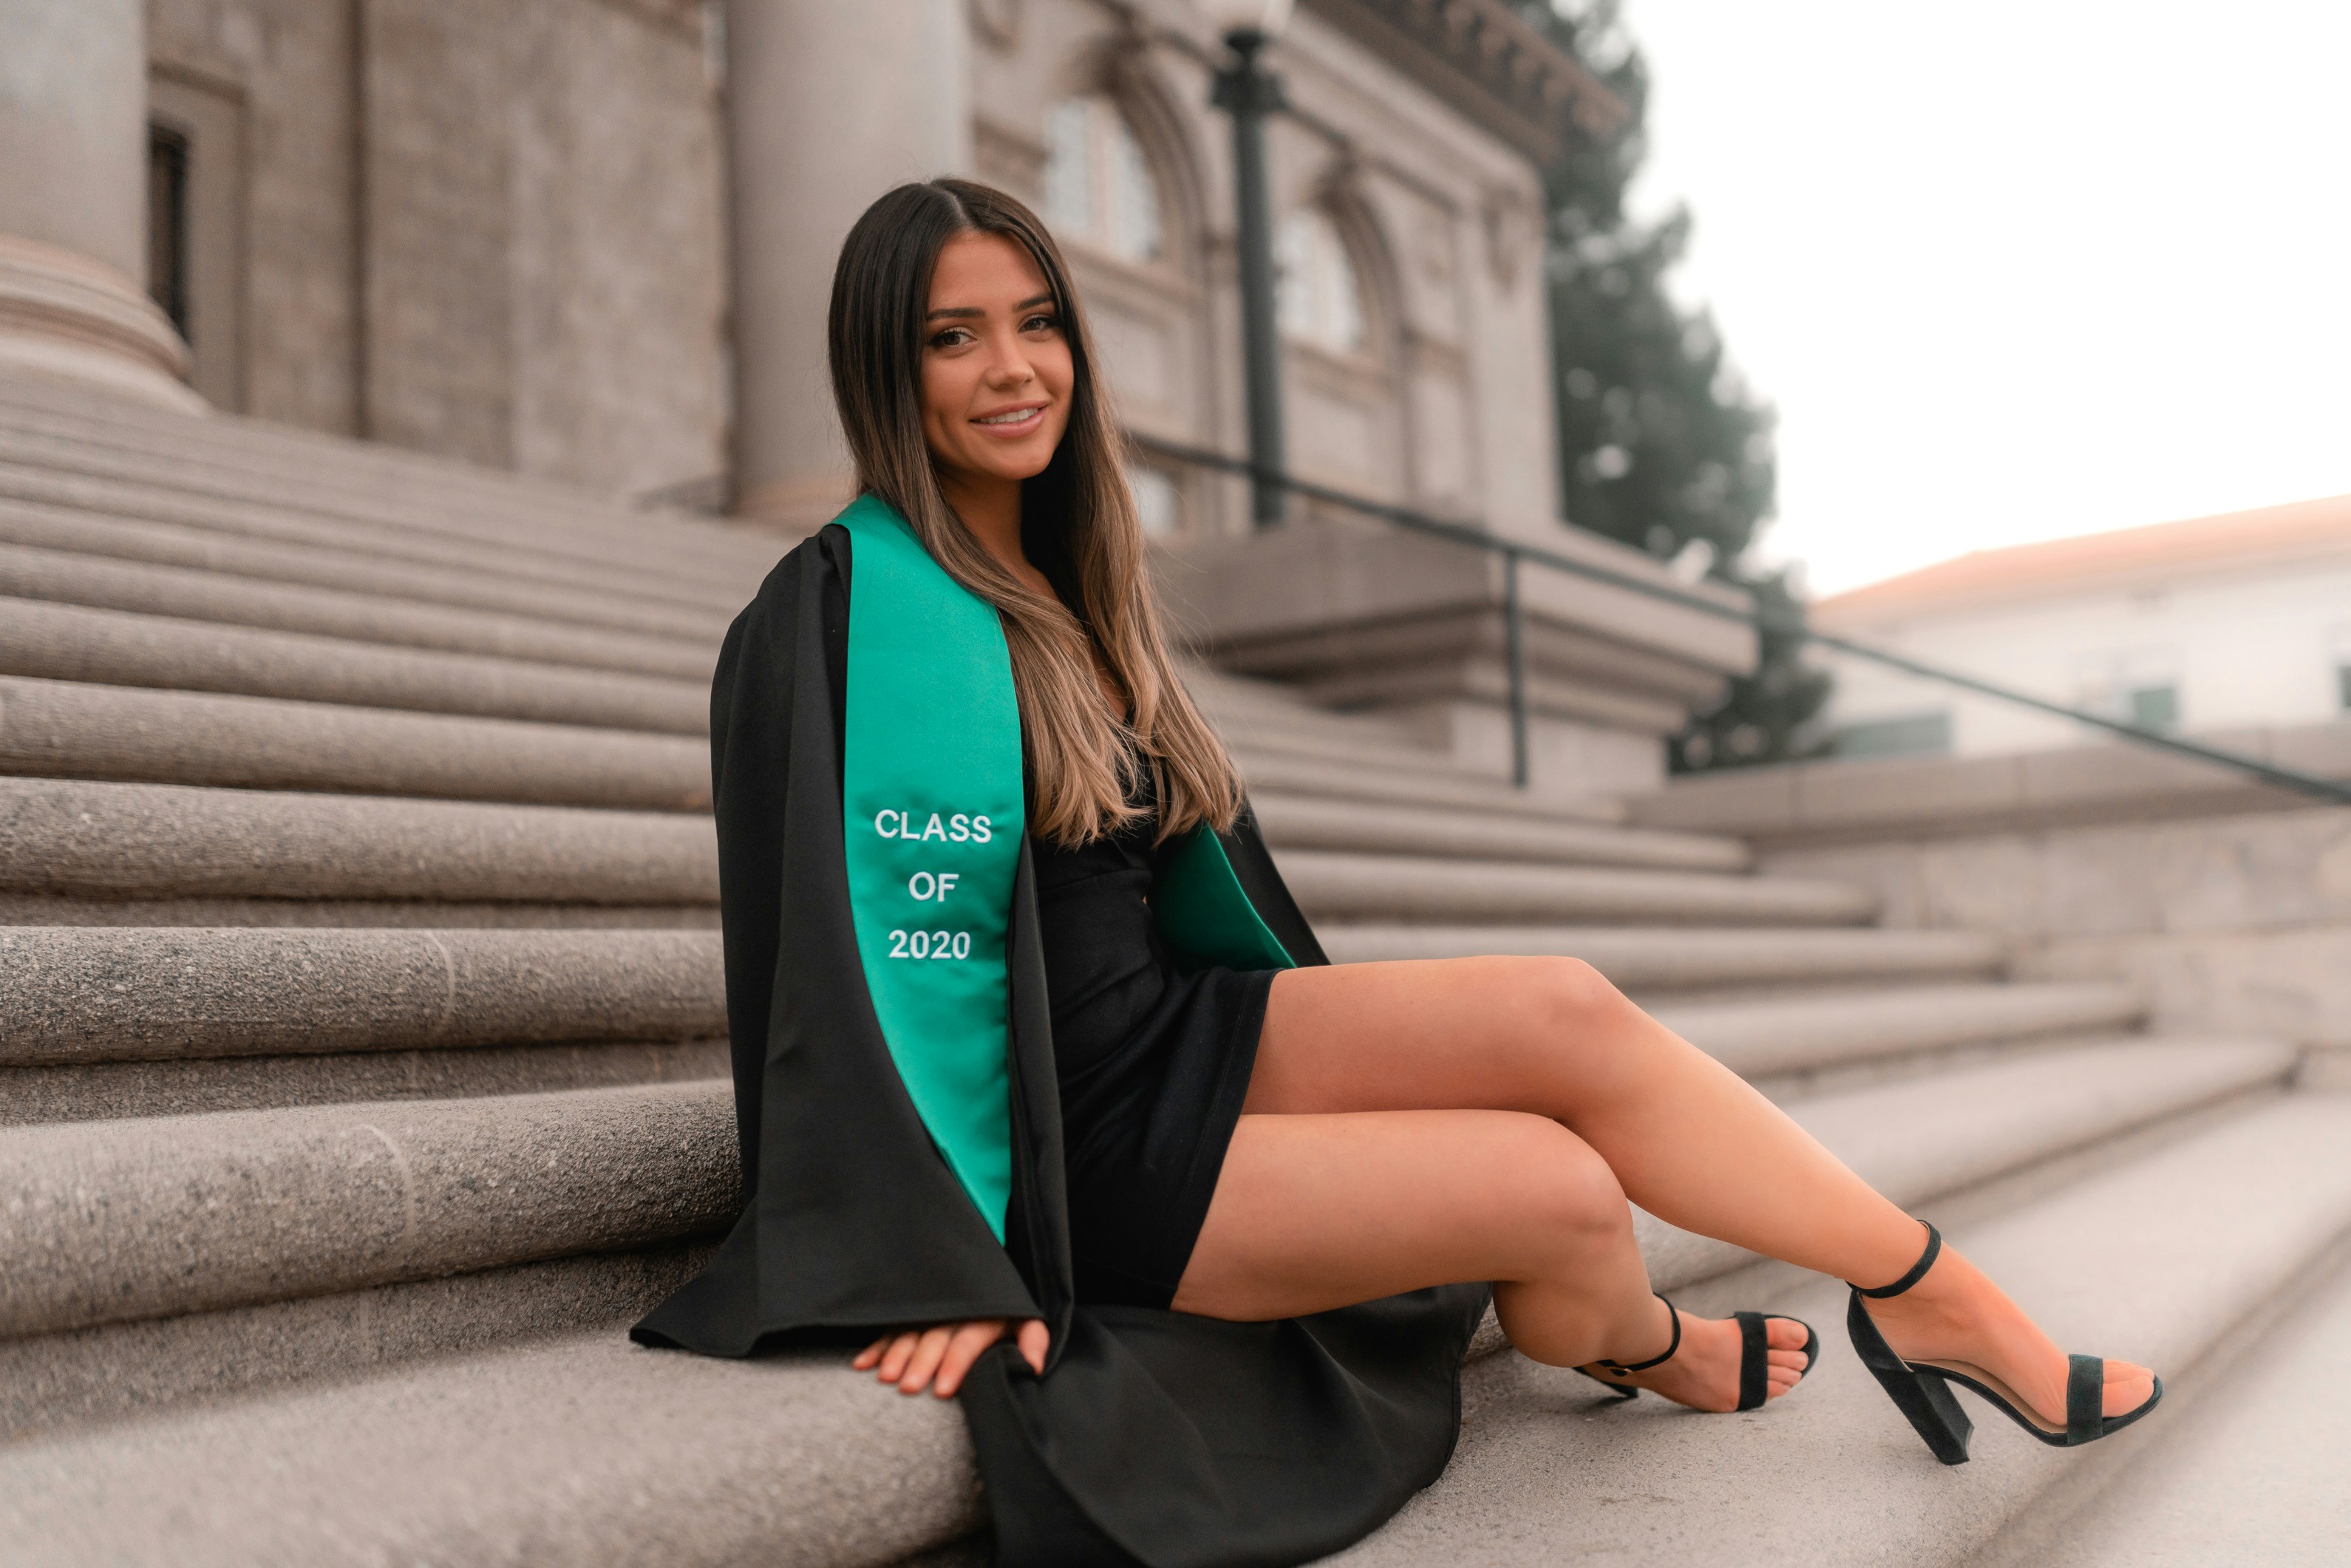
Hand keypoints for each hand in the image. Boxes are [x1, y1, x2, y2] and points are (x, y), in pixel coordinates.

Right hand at [852, 1317, 1048, 1397]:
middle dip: (920, 1363)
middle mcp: (951, 1313)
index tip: (942, 1390)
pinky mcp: (910, 1314)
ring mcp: (927, 1312)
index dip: (955, 1364)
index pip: (967, 1342)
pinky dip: (876, 1347)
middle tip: (907, 1387)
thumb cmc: (1004, 1309)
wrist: (982, 1272)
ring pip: (909, 1333)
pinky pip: (891, 1330)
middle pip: (934, 1339)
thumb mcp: (1024, 1318)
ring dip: (895, 1354)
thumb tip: (1033, 1366)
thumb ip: (1034, 1340)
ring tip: (885, 1377)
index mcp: (981, 1316)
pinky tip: (862, 1365)